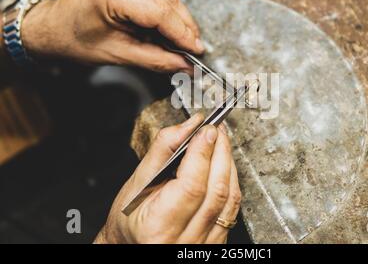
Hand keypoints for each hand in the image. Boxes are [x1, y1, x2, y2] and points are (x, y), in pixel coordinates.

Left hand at [21, 0, 203, 72]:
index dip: (183, 33)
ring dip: (179, 18)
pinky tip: (171, 25)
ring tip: (184, 41)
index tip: (196, 50)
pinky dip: (168, 9)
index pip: (160, 12)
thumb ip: (156, 59)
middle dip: (185, 26)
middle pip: (168, 0)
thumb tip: (186, 64)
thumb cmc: (77, 39)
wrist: (55, 25)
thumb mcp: (119, 55)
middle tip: (194, 49)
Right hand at [95, 113, 241, 243]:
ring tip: (220, 143)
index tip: (205, 130)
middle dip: (220, 152)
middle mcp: (185, 239)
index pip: (191, 185)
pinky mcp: (216, 241)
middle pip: (216, 189)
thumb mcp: (137, 182)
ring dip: (228, 164)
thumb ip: (162, 150)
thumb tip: (187, 127)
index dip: (202, 153)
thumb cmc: (130, 219)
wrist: (133, 244)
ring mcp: (203, 243)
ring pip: (230, 198)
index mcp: (159, 226)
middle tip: (215, 130)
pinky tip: (224, 166)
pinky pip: (232, 208)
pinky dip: (231, 181)